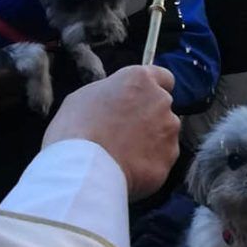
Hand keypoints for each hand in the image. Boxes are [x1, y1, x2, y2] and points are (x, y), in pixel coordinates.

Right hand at [42, 65, 179, 199]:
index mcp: (140, 80)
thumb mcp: (85, 96)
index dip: (152, 89)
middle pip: (162, 107)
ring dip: (151, 140)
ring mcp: (169, 131)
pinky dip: (149, 162)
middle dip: (149, 117)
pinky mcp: (169, 158)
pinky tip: (128, 167)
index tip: (142, 100)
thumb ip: (112, 92)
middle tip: (124, 131)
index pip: (163, 77)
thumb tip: (118, 100)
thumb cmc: (77, 128)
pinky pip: (162, 158)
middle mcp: (161, 101)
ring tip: (123, 153)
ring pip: (165, 133)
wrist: (85, 169)